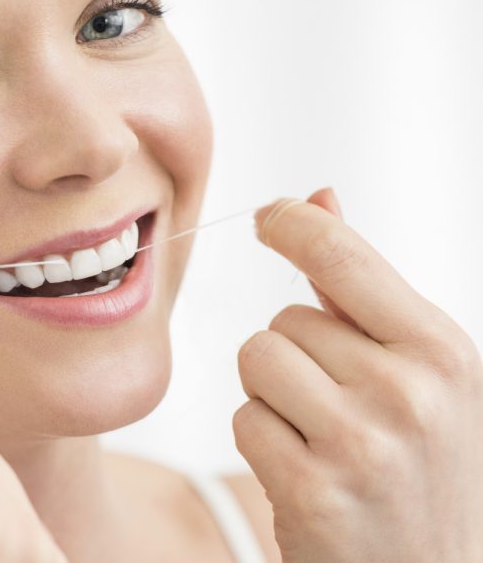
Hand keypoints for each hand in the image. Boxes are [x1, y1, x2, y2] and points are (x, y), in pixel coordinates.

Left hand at [233, 187, 482, 561]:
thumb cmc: (419, 469)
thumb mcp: (418, 374)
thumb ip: (362, 288)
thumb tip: (320, 197)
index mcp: (443, 352)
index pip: (344, 254)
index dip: (293, 222)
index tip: (269, 215)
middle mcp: (410, 393)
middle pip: (285, 321)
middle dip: (296, 357)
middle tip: (340, 411)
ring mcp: (363, 444)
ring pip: (257, 360)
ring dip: (273, 396)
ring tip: (322, 439)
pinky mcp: (313, 490)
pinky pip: (244, 418)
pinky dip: (262, 441)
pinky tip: (307, 474)